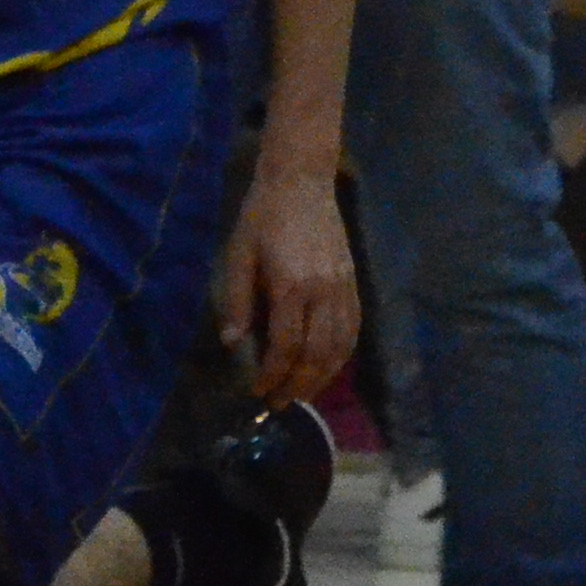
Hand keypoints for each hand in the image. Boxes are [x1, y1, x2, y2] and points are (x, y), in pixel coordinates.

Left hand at [216, 165, 361, 404]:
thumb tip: (232, 342)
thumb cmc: (263, 216)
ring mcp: (343, 289)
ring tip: (303, 394)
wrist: (302, 181)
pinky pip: (353, 330)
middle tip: (281, 404)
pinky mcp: (353, 283)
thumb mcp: (239, 254)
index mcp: (292, 286)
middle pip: (316, 354)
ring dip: (322, 377)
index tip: (259, 391)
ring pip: (340, 347)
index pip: (286, 346)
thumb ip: (238, 300)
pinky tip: (328, 367)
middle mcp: (323, 292)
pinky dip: (342, 355)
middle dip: (298, 385)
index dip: (273, 375)